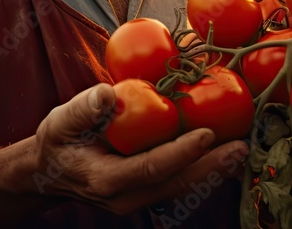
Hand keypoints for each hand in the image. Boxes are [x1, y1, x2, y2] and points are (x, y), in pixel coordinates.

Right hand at [33, 84, 248, 214]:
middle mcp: (127, 197)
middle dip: (212, 167)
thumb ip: (82, 109)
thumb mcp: (59, 122)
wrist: (48, 173)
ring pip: (183, 187)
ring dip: (214, 170)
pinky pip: (180, 182)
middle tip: (242, 148)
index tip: (207, 134)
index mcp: (106, 180)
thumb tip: (109, 94)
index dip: (180, 153)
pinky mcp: (148, 192)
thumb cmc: (57, 143)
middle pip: (177, 184)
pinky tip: (224, 152)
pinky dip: (204, 167)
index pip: (151, 168)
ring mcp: (139, 199)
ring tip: (243, 150)